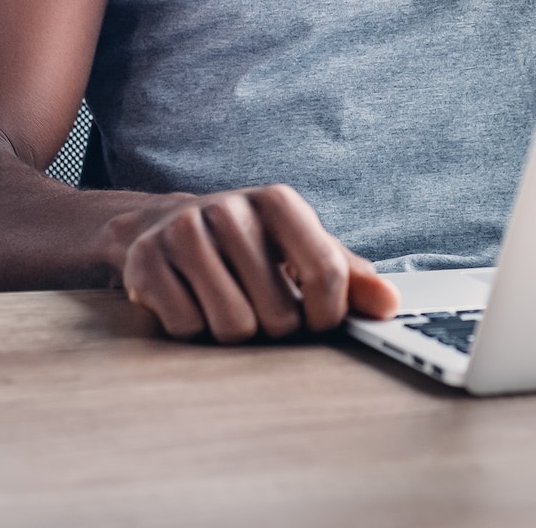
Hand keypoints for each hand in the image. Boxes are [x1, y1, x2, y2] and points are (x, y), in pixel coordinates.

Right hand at [113, 184, 399, 341]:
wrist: (166, 225)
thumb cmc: (250, 245)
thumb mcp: (303, 250)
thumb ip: (350, 277)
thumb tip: (390, 304)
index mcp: (279, 202)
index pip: (327, 272)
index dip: (328, 314)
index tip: (318, 321)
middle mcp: (230, 208)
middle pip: (278, 313)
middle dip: (274, 327)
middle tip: (259, 307)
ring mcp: (183, 232)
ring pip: (231, 326)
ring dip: (233, 333)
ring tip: (227, 304)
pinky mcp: (145, 260)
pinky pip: (186, 327)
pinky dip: (192, 330)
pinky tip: (190, 301)